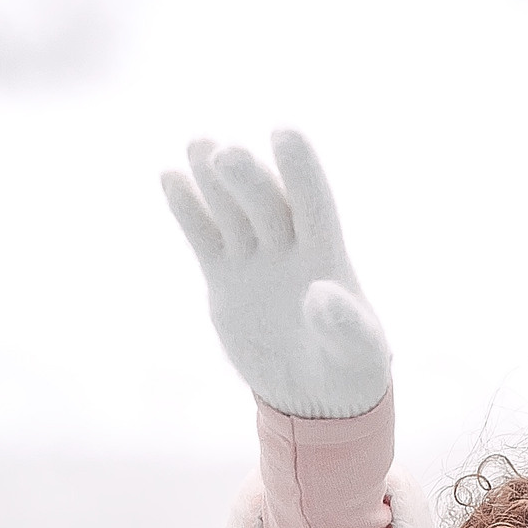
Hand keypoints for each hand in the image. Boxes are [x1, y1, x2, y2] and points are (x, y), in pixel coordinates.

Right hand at [162, 129, 391, 419]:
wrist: (314, 395)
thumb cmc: (350, 370)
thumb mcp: (357, 353)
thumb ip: (344, 324)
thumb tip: (321, 292)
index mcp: (328, 258)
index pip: (313, 204)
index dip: (301, 170)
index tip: (284, 132)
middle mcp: (290, 249)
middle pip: (266, 203)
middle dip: (247, 178)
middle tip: (225, 153)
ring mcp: (256, 260)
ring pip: (232, 210)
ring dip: (214, 179)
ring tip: (198, 144)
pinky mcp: (226, 277)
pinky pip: (205, 237)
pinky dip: (188, 210)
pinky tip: (170, 177)